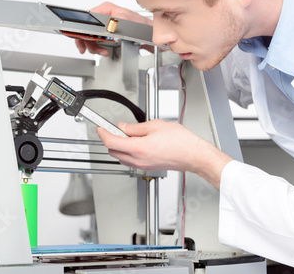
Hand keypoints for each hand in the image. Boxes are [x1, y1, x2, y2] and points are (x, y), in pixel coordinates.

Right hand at [75, 2, 152, 56]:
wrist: (149, 36)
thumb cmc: (141, 26)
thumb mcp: (125, 22)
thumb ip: (112, 23)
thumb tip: (105, 27)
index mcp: (106, 9)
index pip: (87, 18)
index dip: (82, 30)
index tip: (82, 40)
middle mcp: (104, 16)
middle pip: (87, 29)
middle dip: (88, 42)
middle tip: (93, 49)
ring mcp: (105, 25)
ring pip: (91, 37)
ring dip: (94, 47)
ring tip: (102, 51)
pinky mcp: (108, 34)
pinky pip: (97, 41)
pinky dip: (98, 48)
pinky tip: (104, 51)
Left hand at [97, 119, 233, 188]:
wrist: (193, 155)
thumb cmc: (180, 141)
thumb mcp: (155, 126)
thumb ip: (135, 127)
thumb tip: (123, 127)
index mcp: (138, 148)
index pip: (112, 141)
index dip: (103, 133)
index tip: (100, 128)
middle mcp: (138, 160)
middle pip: (113, 151)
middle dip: (110, 139)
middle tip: (114, 129)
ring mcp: (142, 166)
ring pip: (121, 157)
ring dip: (118, 147)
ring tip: (126, 135)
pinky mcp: (147, 168)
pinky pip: (130, 161)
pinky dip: (127, 152)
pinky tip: (135, 143)